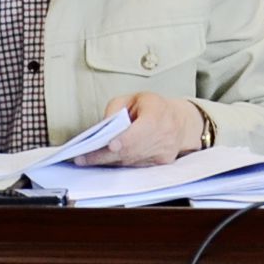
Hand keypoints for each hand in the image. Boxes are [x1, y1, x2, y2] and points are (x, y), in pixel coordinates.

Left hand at [72, 92, 210, 166]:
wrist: (181, 122)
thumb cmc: (154, 108)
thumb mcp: (133, 98)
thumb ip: (116, 108)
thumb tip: (103, 127)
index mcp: (158, 114)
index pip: (143, 129)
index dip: (126, 139)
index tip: (111, 145)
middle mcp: (164, 135)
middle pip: (131, 149)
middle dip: (104, 155)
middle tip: (83, 158)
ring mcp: (163, 152)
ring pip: (131, 160)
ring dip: (108, 161)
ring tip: (87, 160)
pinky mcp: (161, 163)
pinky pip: (135, 165)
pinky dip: (118, 163)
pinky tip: (104, 161)